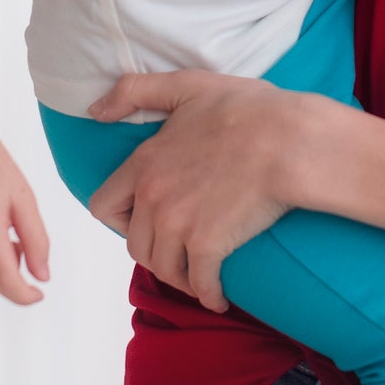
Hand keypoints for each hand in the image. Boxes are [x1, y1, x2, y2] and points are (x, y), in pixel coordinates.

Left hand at [88, 71, 315, 309]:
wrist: (289, 141)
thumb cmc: (247, 110)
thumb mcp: (186, 86)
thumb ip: (136, 92)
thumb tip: (95, 110)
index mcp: (144, 163)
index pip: (104, 206)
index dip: (119, 219)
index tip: (141, 222)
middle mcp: (152, 198)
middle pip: (134, 245)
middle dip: (153, 251)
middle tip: (175, 251)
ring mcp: (178, 225)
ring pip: (162, 268)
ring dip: (178, 277)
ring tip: (196, 276)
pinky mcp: (208, 247)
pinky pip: (198, 285)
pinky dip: (208, 295)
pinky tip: (219, 298)